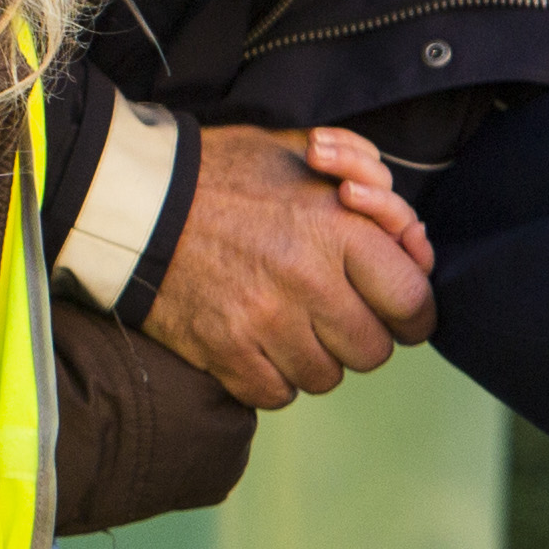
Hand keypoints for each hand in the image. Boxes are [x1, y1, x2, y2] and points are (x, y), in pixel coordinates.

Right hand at [143, 124, 440, 410]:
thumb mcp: (302, 153)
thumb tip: (410, 238)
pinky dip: (272, 378)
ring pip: (325, 377)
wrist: (135, 201)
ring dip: (314, 358)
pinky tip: (256, 345)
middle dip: (359, 336)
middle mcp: (307, 279)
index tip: (397, 312)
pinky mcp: (224, 352)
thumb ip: (368, 184)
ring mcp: (264, 321)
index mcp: (336, 227)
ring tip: (288, 326)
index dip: (412, 312)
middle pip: (373, 349)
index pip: (411, 299)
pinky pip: (276, 394)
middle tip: (333, 315)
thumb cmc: (224, 173)